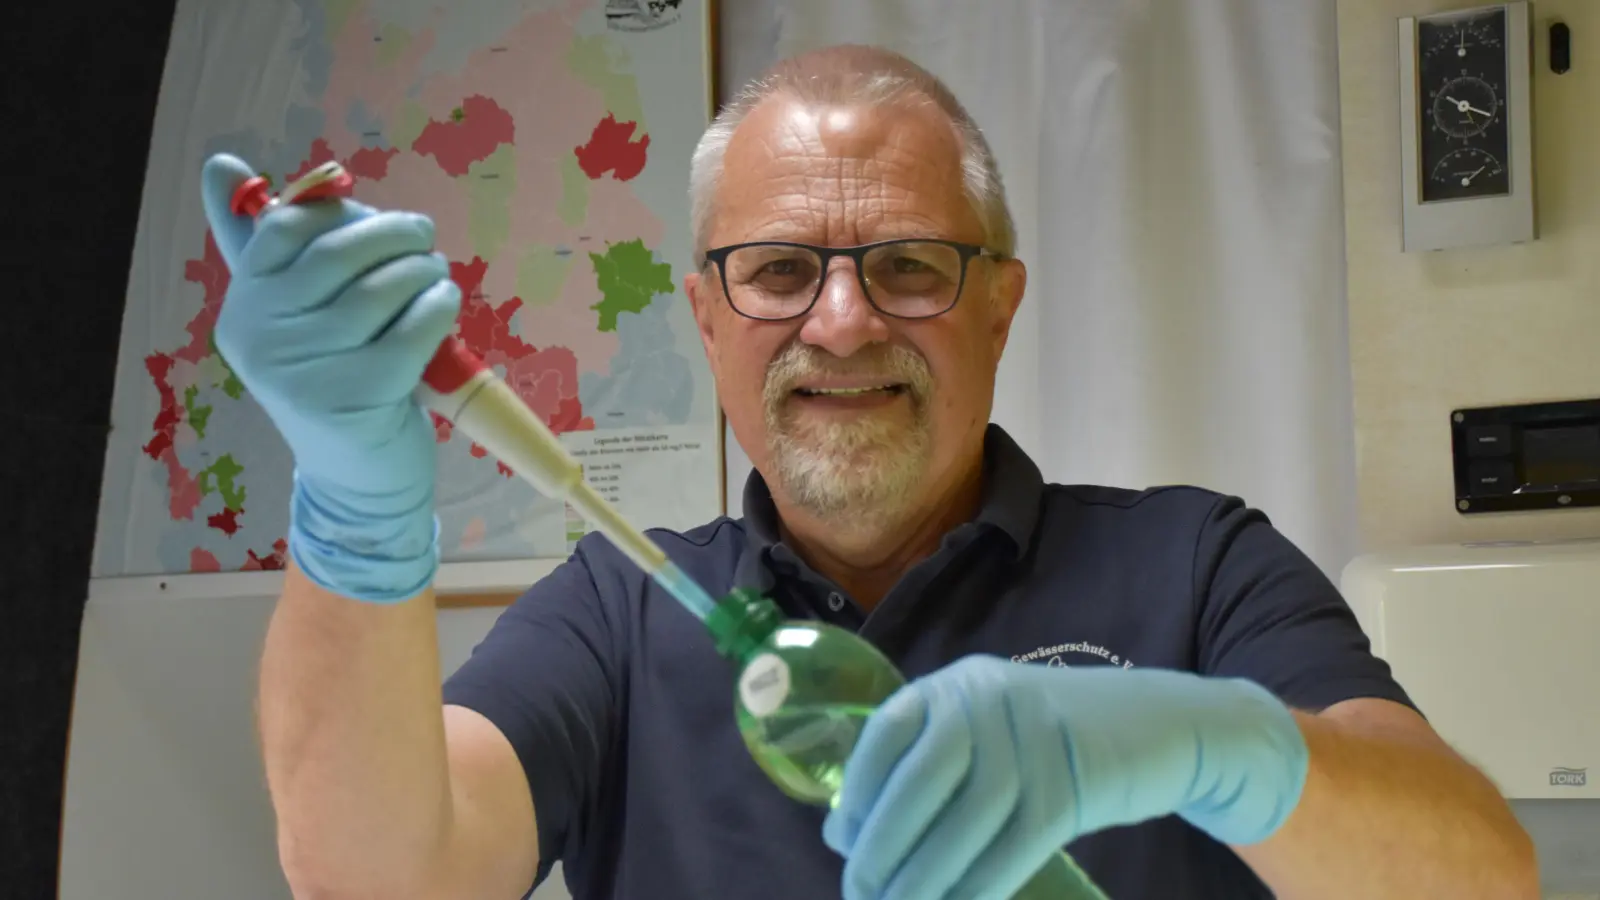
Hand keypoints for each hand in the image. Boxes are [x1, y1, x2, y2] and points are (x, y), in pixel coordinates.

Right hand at [200, 153, 460, 600]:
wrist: (360, 481)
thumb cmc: (340, 381)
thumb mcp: (301, 318)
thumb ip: (270, 248)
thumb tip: (220, 166)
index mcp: (243, 309)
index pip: (284, 230)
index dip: (337, 212)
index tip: (370, 214)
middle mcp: (260, 339)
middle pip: (336, 255)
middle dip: (391, 233)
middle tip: (423, 234)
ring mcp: (303, 372)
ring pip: (377, 291)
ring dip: (422, 270)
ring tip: (437, 273)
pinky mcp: (353, 399)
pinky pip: (410, 331)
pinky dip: (438, 307)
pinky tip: (446, 303)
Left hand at [822, 656, 1308, 899]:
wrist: (1161, 726)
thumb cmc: (1051, 738)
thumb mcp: (986, 728)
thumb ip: (922, 764)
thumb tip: (842, 830)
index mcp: (956, 685)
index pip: (885, 734)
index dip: (857, 792)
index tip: (841, 840)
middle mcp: (988, 703)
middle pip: (919, 784)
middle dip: (881, 848)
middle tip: (859, 891)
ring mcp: (1034, 744)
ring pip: (963, 826)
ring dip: (924, 881)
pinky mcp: (1071, 790)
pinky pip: (1010, 851)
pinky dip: (977, 889)